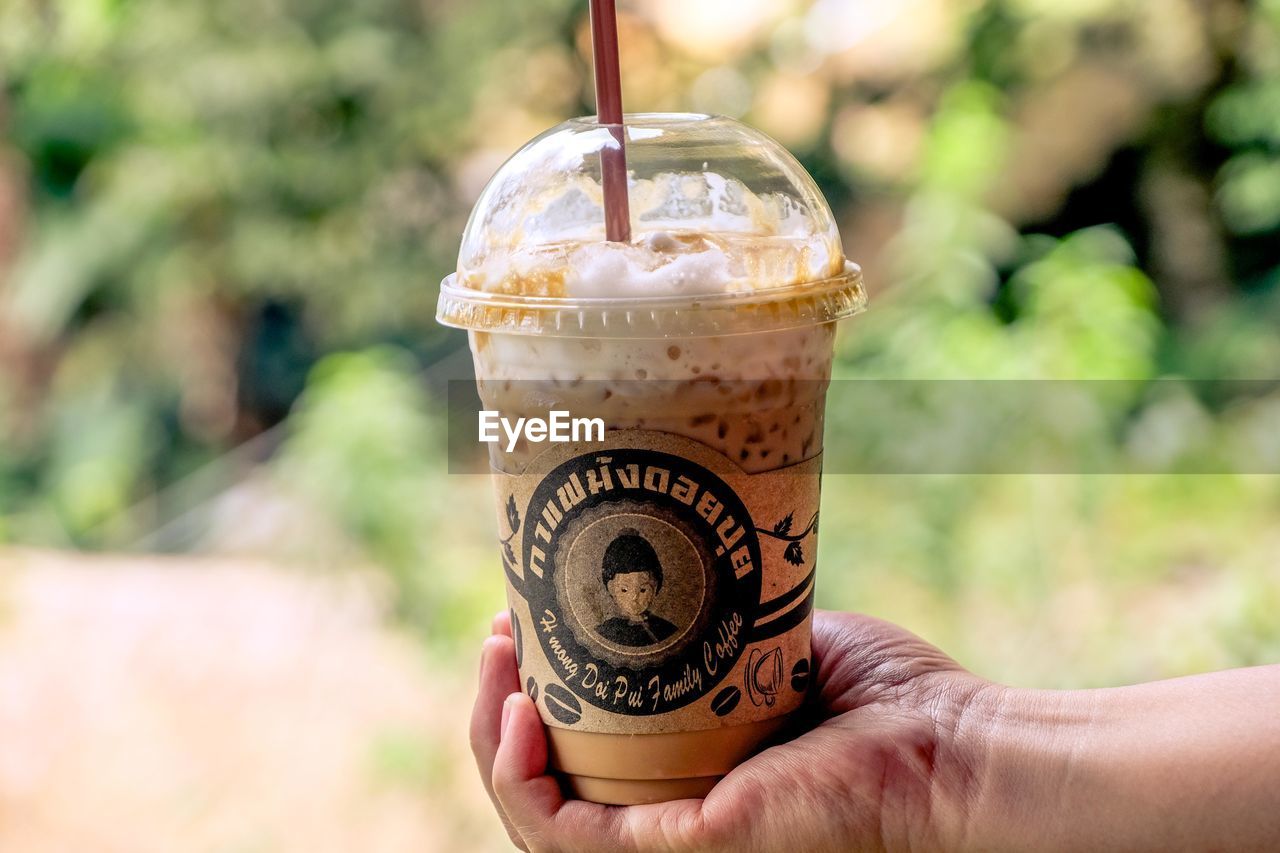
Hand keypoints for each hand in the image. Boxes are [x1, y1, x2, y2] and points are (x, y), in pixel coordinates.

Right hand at [470, 609, 994, 851]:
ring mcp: (671, 839)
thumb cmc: (892, 700)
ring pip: (540, 814)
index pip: (585, 754)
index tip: (519, 623)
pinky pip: (567, 838)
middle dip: (500, 709)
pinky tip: (519, 713)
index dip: (536, 696)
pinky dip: (525, 783)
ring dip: (496, 739)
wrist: (953, 744)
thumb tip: (675, 574)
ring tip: (496, 664)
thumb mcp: (776, 643)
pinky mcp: (683, 846)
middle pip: (547, 781)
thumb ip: (721, 628)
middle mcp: (671, 817)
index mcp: (690, 774)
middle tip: (495, 635)